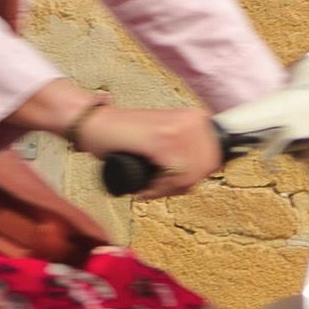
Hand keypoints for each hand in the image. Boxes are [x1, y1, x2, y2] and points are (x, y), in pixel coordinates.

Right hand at [65, 98, 225, 199]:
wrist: (94, 123)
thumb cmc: (124, 135)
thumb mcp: (165, 138)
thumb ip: (185, 150)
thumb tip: (204, 174)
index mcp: (197, 119)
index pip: (214, 160)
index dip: (193, 179)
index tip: (172, 184)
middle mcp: (193, 120)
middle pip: (204, 170)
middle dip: (180, 186)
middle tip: (157, 188)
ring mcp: (178, 128)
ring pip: (190, 176)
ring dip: (167, 189)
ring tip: (148, 187)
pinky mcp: (162, 139)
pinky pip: (175, 175)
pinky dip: (160, 188)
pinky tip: (145, 187)